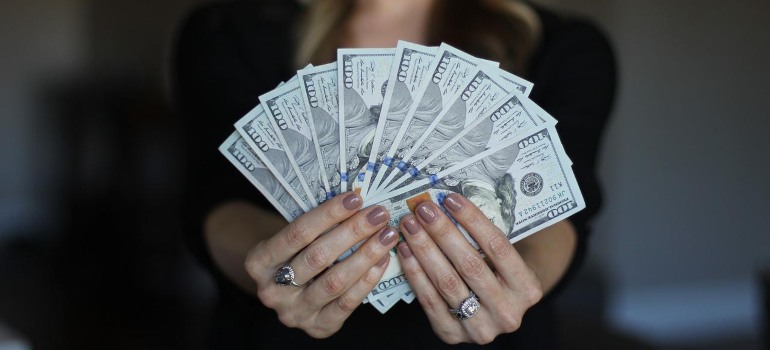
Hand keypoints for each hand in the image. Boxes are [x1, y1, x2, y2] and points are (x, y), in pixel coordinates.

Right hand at [244, 192, 398, 337]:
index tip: (355, 198)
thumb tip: (356, 203)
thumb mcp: (291, 238)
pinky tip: (382, 260)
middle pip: (318, 257)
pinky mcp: (318, 327)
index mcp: (258, 262)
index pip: (297, 233)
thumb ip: (316, 226)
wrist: (286, 290)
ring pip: (335, 282)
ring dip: (366, 255)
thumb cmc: (293, 254)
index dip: (328, 214)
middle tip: (378, 214)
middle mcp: (272, 291)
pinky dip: (368, 280)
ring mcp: (294, 313)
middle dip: (353, 232)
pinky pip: (347, 303)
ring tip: (386, 235)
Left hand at [396, 193, 542, 343]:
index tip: (450, 199)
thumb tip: (448, 204)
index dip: (472, 220)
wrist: (499, 311)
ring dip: (424, 249)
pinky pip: (429, 300)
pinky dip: (415, 272)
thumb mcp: (506, 258)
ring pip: (446, 282)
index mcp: (527, 288)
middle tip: (423, 209)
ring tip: (410, 226)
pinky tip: (406, 250)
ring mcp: (480, 328)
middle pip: (469, 265)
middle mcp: (507, 312)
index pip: (498, 247)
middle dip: (442, 232)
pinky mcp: (452, 335)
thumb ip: (485, 238)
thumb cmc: (500, 274)